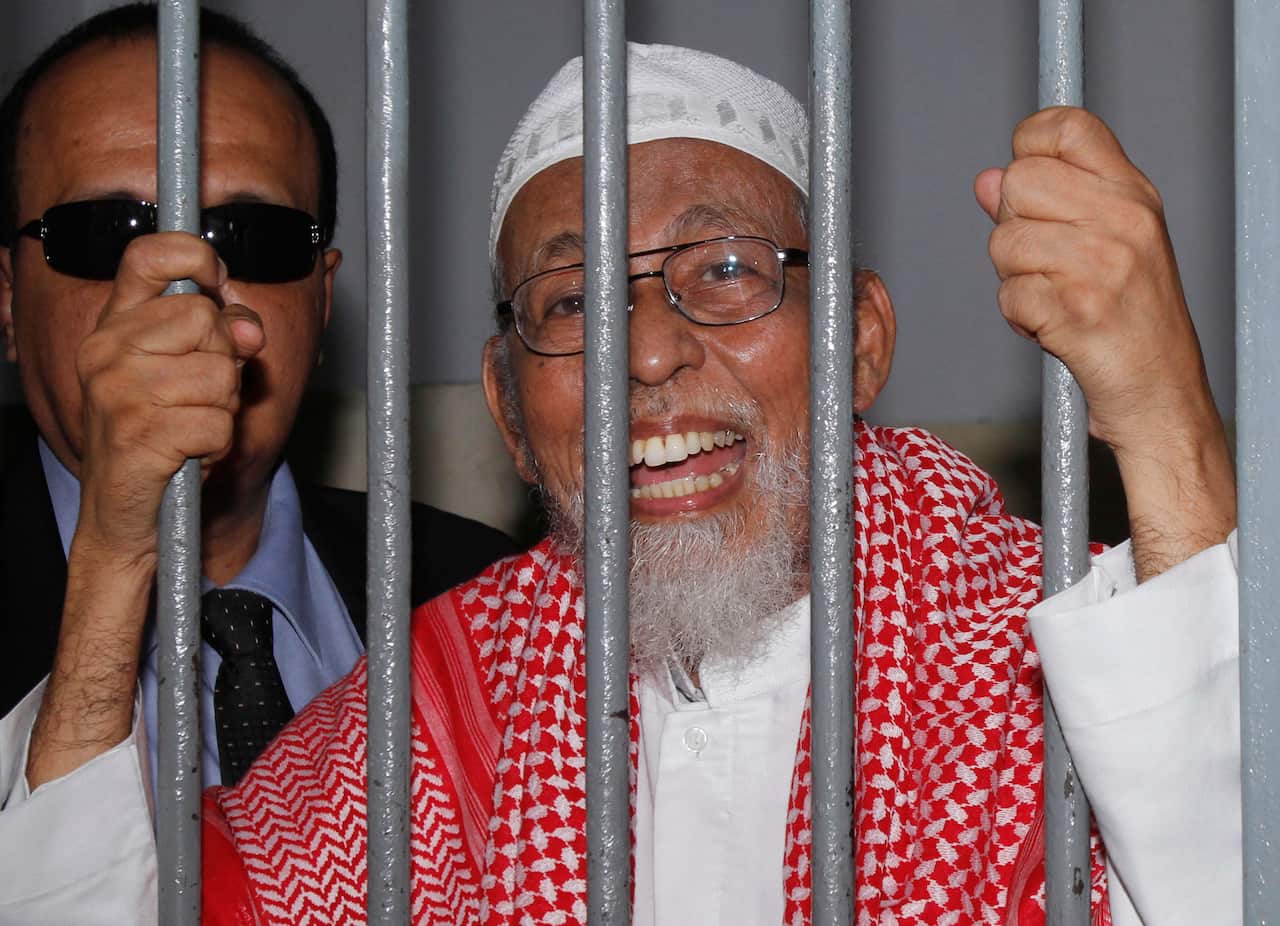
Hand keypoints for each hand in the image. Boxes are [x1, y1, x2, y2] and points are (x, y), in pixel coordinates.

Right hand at [74, 232, 263, 560]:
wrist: (125, 514)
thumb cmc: (162, 438)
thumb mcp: (191, 376)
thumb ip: (224, 338)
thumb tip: (249, 328)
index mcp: (115, 326)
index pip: (149, 256)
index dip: (195, 255)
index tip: (215, 276)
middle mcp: (107, 351)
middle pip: (207, 320)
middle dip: (224, 363)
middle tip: (199, 397)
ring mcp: (118, 391)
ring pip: (220, 374)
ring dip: (223, 409)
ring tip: (191, 427)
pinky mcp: (137, 434)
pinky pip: (218, 423)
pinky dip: (218, 444)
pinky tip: (191, 453)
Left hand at [975, 107, 1234, 578]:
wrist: (1162, 396)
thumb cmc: (1131, 322)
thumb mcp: (1104, 247)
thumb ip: (1045, 206)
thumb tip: (988, 179)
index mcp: (1132, 194)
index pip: (1066, 126)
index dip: (1029, 147)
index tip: (1029, 183)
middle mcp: (1123, 220)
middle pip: (1019, 181)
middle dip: (1013, 225)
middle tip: (1044, 262)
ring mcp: (1102, 265)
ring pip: (1004, 241)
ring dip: (1015, 279)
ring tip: (1054, 298)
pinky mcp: (1079, 311)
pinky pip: (1008, 295)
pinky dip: (1018, 318)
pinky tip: (1050, 328)